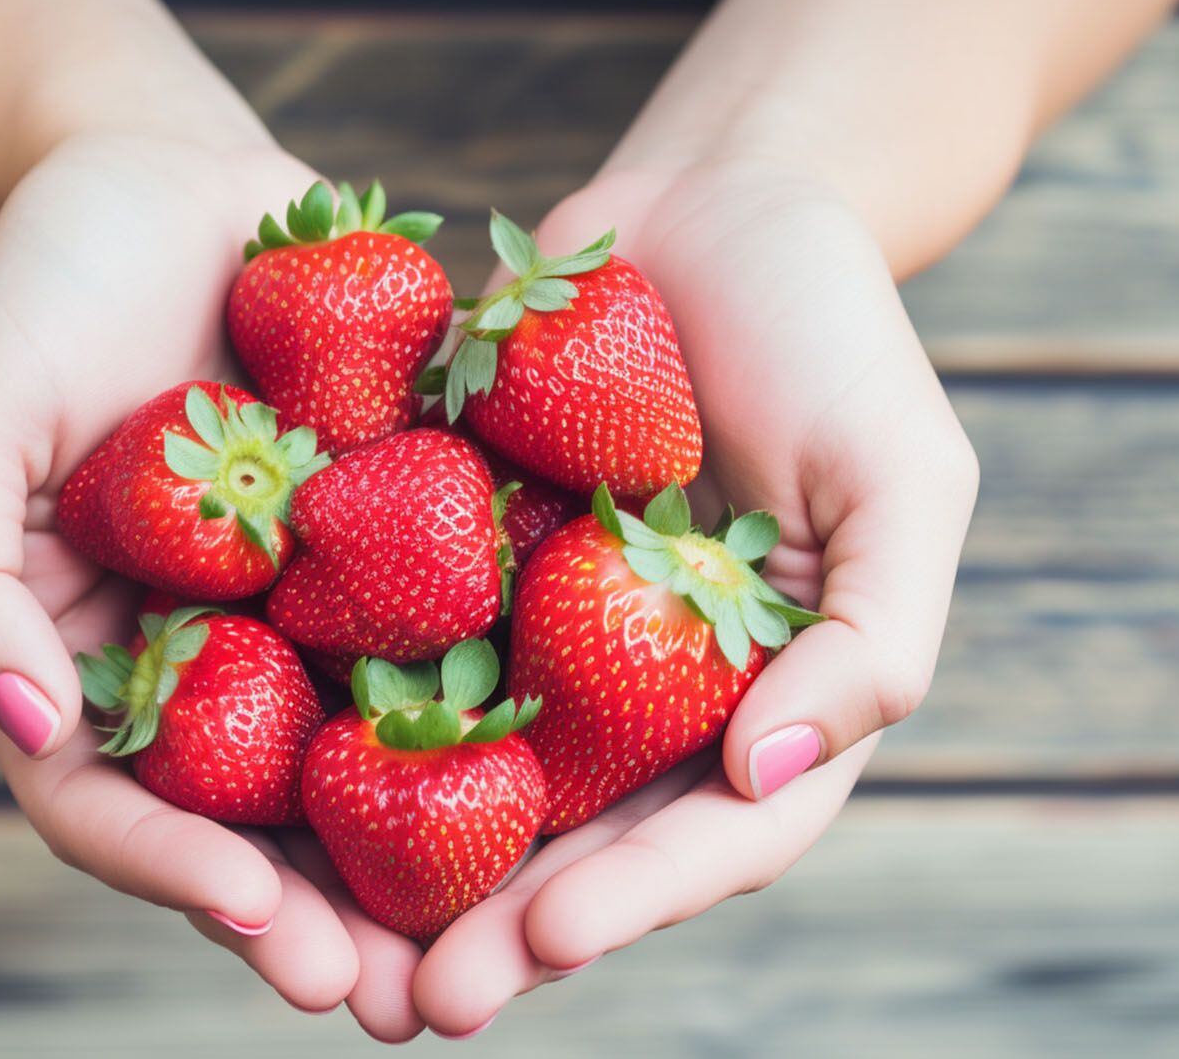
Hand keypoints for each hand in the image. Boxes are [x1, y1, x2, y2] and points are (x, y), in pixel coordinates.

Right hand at [0, 137, 432, 1038]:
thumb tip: (26, 729)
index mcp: (85, 658)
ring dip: (424, 868)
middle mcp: (201, 661)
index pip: (114, 804)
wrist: (173, 172)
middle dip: (322, 920)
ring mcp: (300, 618)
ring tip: (497, 944)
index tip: (263, 918)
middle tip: (396, 999)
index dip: (178, 873)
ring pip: (364, 767)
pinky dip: (499, 718)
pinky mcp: (394, 555)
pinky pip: (447, 645)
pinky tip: (567, 776)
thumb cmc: (46, 284)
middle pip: (253, 824)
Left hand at [409, 161, 978, 1035]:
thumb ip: (874, 640)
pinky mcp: (463, 565)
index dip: (633, 899)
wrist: (714, 200)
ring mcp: (549, 634)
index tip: (545, 942)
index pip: (707, 835)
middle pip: (576, 838)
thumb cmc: (834, 334)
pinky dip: (350, 720)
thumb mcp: (903, 483)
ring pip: (475, 776)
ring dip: (411, 869)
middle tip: (419, 1004)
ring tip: (338, 949)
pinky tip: (275, 777)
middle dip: (500, 929)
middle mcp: (648, 692)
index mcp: (761, 699)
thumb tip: (769, 776)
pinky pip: (405, 653)